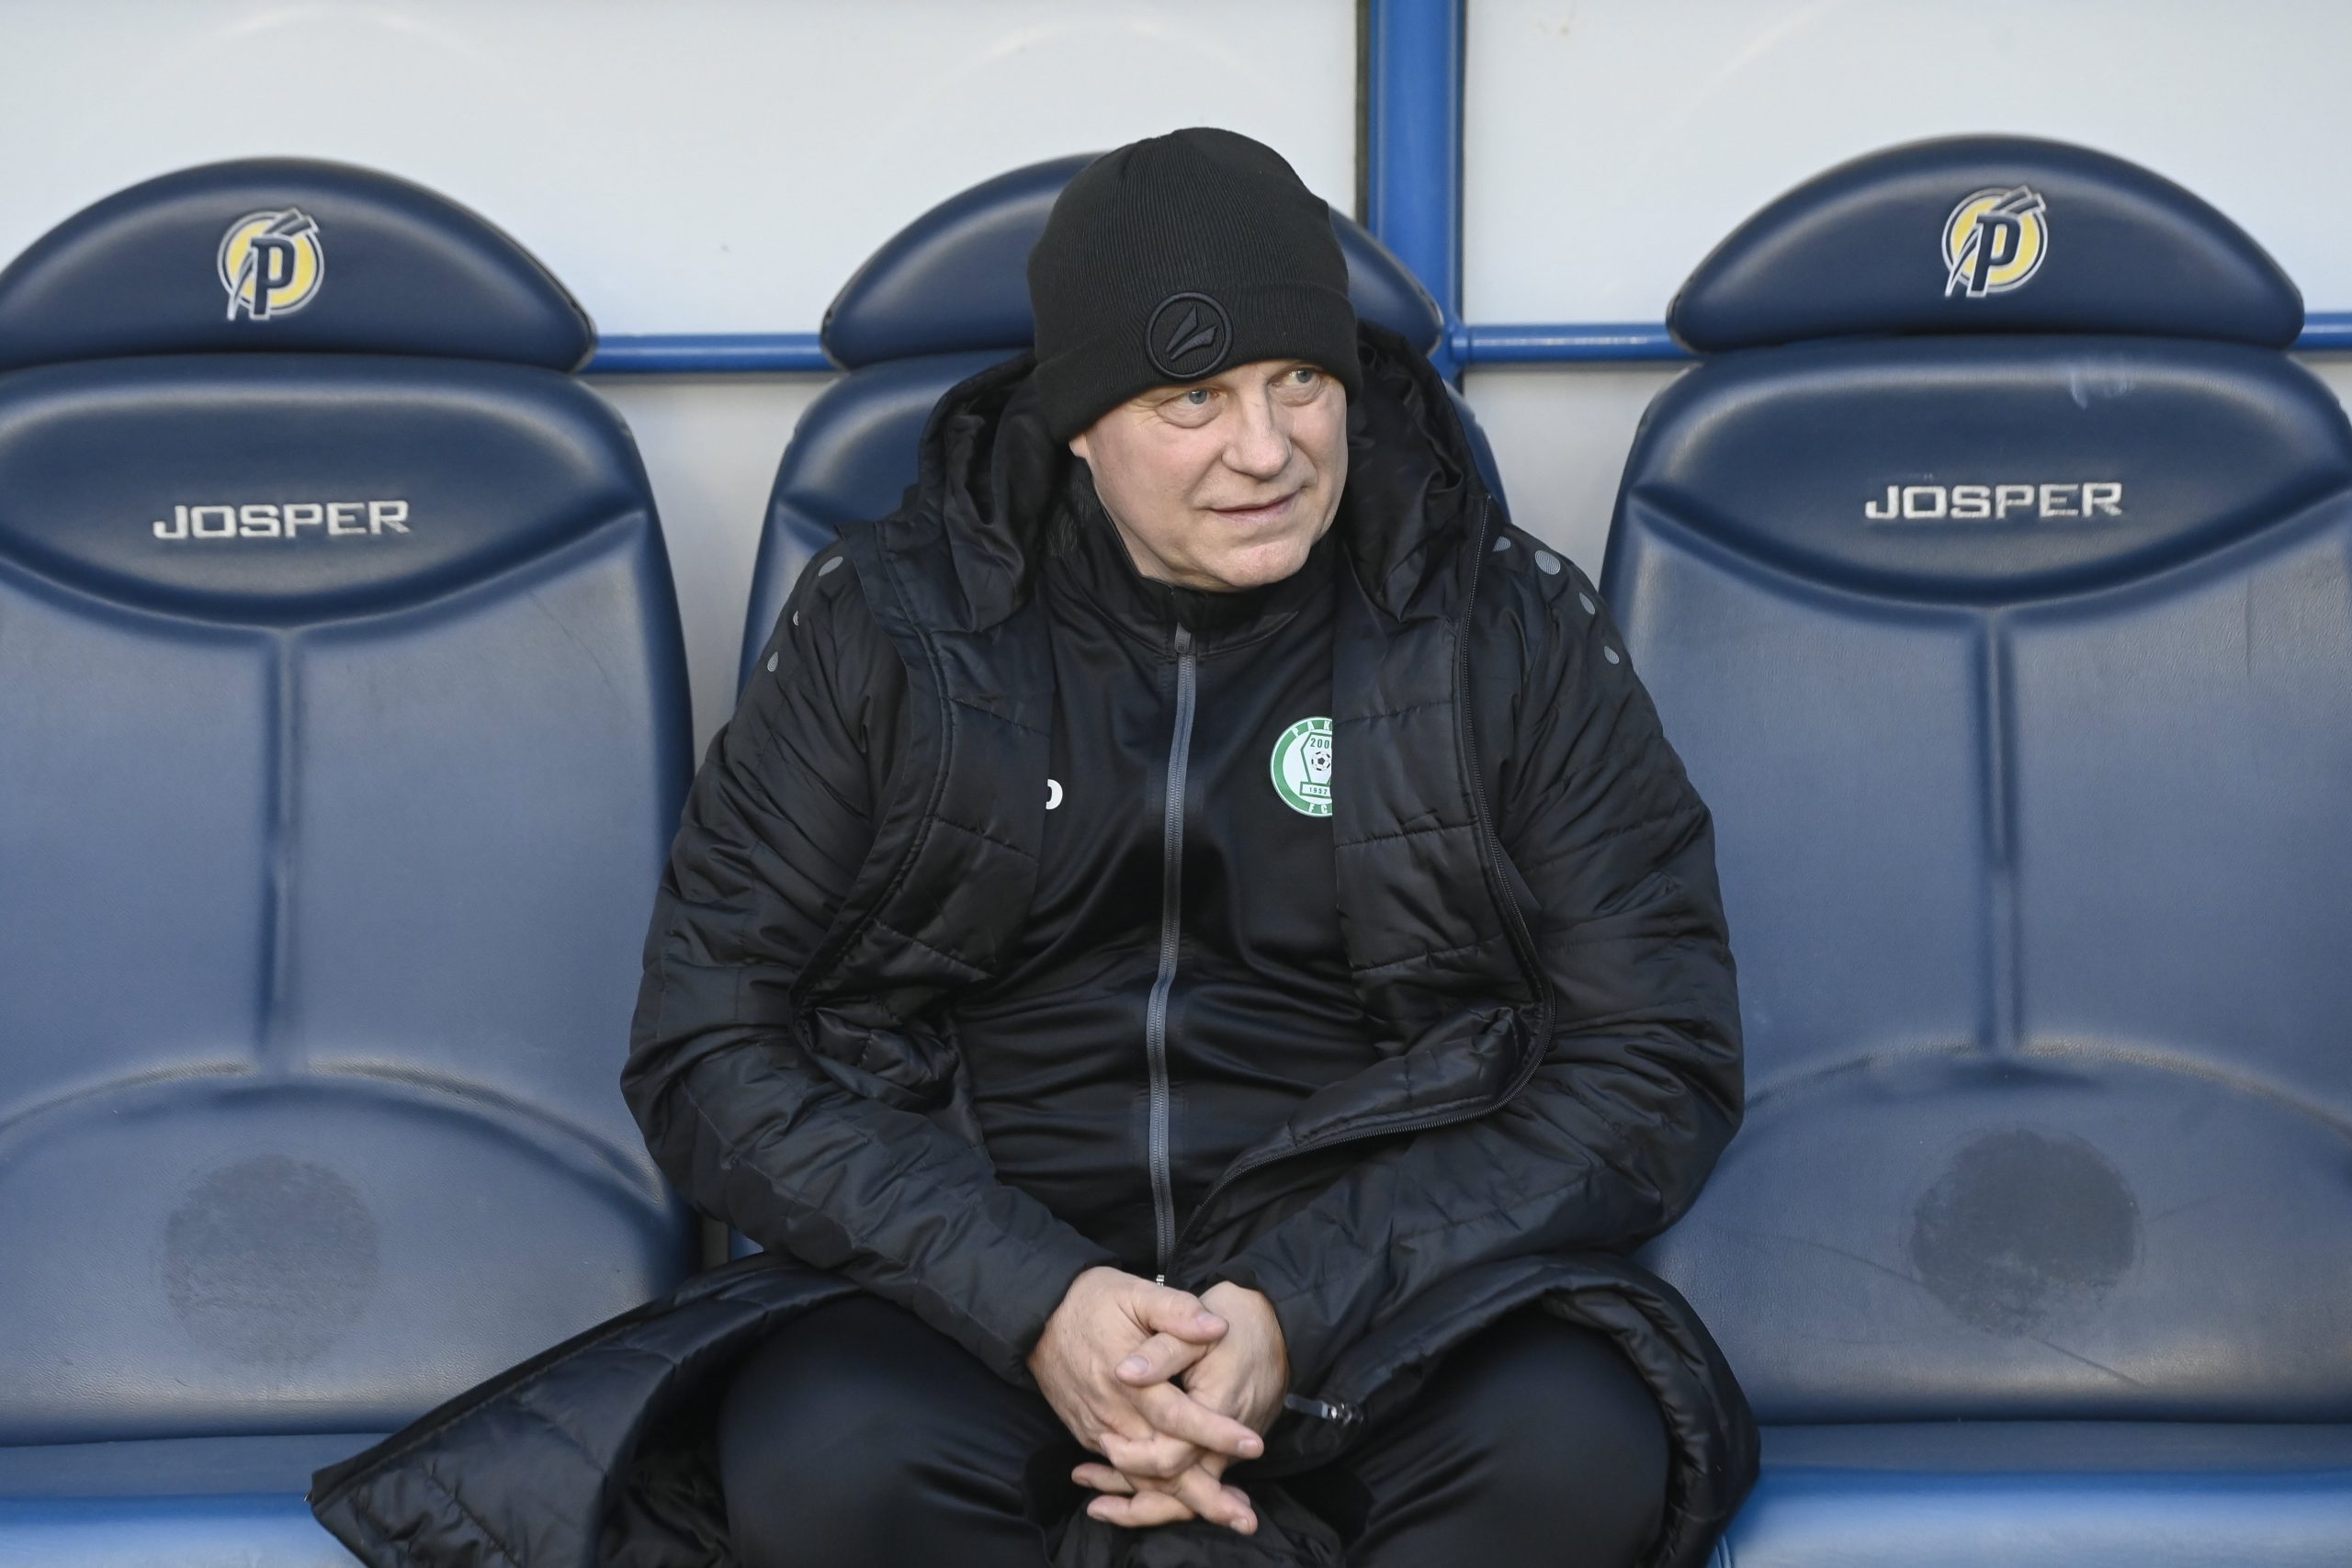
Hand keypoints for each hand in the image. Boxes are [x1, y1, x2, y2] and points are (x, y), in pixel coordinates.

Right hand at [1029, 1268, 1265, 1531]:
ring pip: (1143, 1478)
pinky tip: (1184, 1498)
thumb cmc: (1092, 1300)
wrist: (1038, 1316)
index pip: (1179, 1417)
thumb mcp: (1135, 1292)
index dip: (1217, 1433)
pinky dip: (1154, 1491)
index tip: (1254, 1444)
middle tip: (1245, 1516)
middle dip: (1205, 1494)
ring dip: (1183, 1500)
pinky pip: (1124, 1472)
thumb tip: (1216, 1327)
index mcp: (1128, 1379)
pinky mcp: (1089, 1435)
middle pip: (1162, 1465)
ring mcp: (1098, 1429)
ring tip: (1225, 1512)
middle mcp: (1112, 1413)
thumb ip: (1176, 1311)